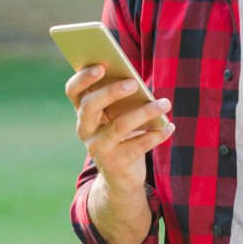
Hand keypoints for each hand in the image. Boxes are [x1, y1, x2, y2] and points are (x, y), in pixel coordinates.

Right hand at [65, 65, 174, 194]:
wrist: (119, 177)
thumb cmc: (121, 135)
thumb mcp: (116, 116)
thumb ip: (120, 98)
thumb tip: (135, 80)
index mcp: (83, 112)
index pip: (73, 91)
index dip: (83, 78)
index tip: (101, 66)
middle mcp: (85, 130)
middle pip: (90, 106)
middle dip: (111, 91)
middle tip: (134, 82)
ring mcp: (98, 148)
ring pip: (120, 125)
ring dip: (145, 111)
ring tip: (165, 103)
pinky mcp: (115, 164)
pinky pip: (138, 145)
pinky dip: (157, 134)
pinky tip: (169, 126)